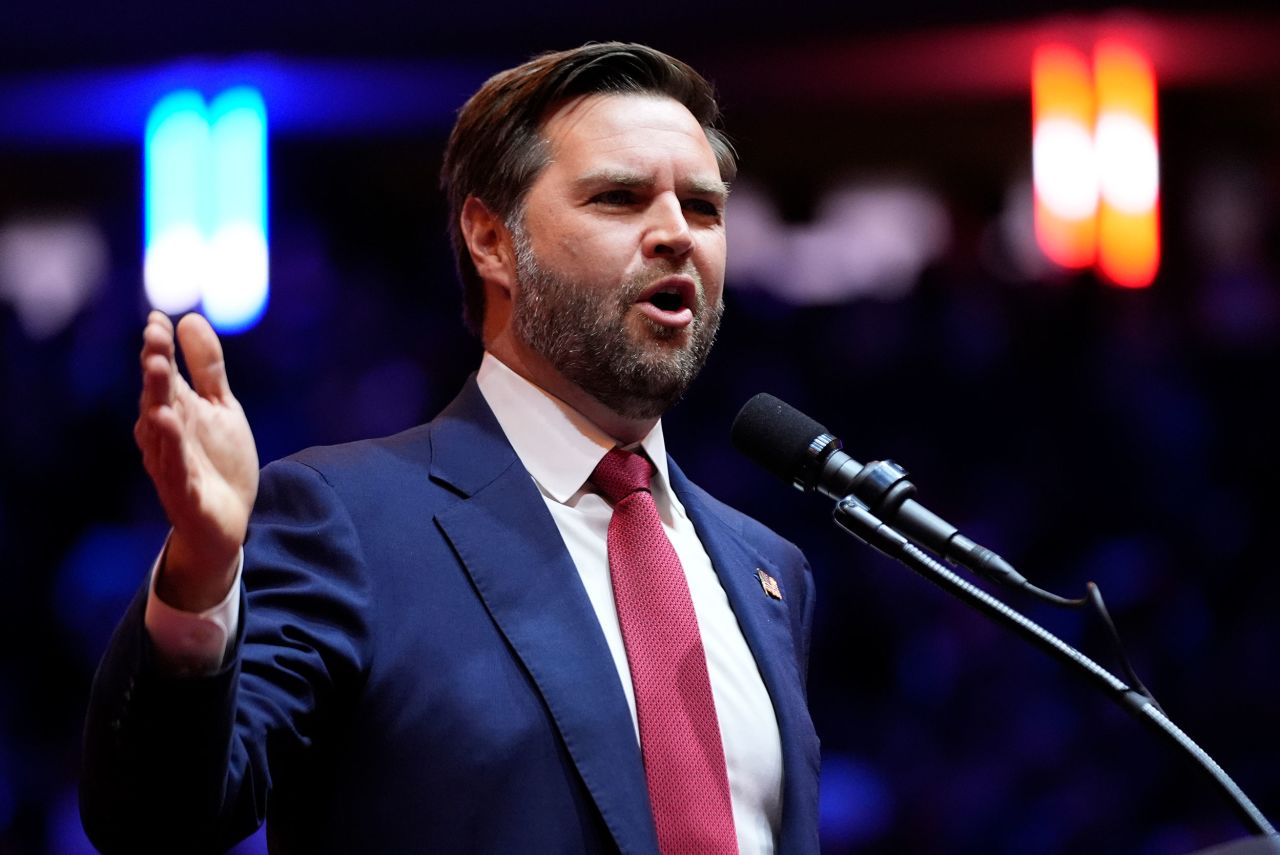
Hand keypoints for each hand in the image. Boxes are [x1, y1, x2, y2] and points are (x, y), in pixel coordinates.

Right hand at [134, 311, 258, 610]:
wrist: (229, 520)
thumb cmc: (218, 461)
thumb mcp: (222, 408)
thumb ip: (208, 368)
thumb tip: (189, 318)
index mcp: (175, 411)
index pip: (164, 375)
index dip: (160, 348)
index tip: (159, 319)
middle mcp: (166, 435)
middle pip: (157, 397)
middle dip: (155, 367)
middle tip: (154, 338)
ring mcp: (171, 463)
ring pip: (159, 429)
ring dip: (156, 398)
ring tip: (157, 367)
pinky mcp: (183, 492)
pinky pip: (173, 467)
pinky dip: (170, 445)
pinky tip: (166, 421)